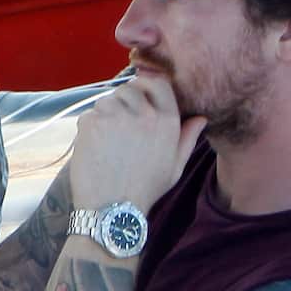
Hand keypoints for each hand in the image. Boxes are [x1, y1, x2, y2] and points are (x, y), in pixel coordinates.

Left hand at [68, 74, 206, 211]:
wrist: (112, 208)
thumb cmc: (145, 188)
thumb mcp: (175, 166)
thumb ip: (188, 138)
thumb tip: (200, 118)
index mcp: (166, 120)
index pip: (157, 82)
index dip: (146, 87)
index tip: (140, 99)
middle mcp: (142, 113)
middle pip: (129, 89)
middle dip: (124, 102)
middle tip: (121, 127)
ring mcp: (114, 115)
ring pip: (107, 100)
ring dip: (106, 114)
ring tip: (109, 142)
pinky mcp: (91, 122)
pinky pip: (90, 114)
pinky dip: (90, 127)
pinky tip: (97, 148)